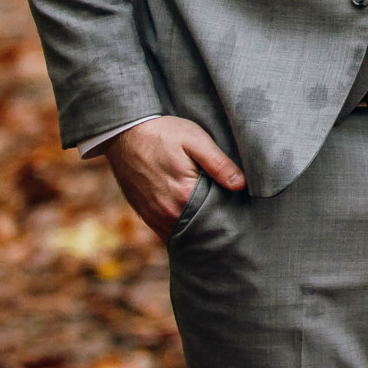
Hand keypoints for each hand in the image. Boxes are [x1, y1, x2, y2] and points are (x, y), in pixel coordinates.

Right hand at [101, 115, 244, 239]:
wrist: (125, 133)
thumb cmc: (162, 134)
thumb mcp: (195, 140)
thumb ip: (219, 164)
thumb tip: (241, 185)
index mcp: (183, 195)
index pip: (216, 217)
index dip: (231, 215)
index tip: (242, 211)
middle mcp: (167, 212)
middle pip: (201, 229)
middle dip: (216, 226)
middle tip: (234, 219)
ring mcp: (154, 217)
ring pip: (184, 234)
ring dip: (199, 230)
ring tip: (217, 220)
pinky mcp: (146, 215)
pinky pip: (168, 232)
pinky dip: (183, 229)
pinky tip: (195, 220)